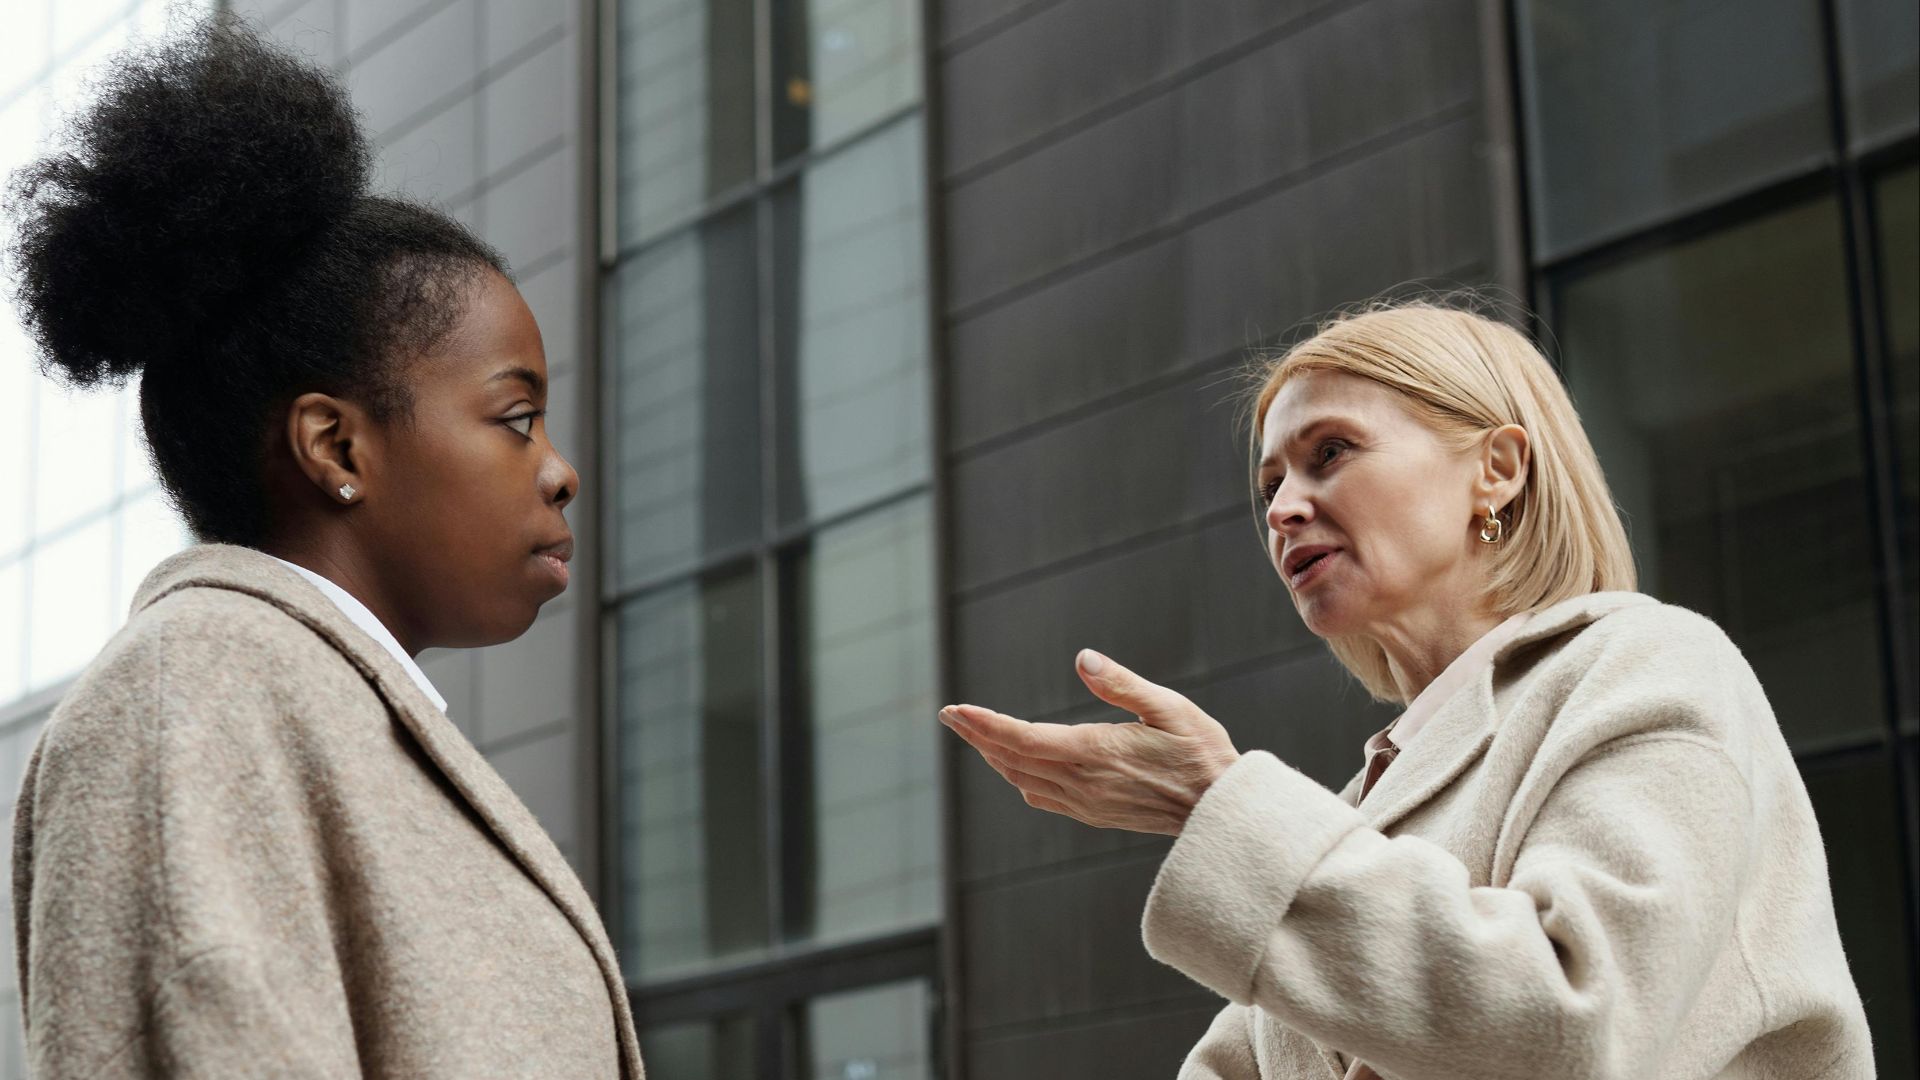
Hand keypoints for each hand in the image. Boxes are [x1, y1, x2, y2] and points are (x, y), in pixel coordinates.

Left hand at [939, 650, 1241, 835]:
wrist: (1220, 813)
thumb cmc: (1202, 753)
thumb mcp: (1169, 708)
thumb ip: (1122, 684)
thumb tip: (1083, 659)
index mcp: (1096, 753)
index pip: (1024, 739)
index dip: (985, 725)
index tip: (955, 710)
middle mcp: (1083, 783)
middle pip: (1013, 760)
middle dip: (978, 735)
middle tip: (950, 715)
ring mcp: (1086, 803)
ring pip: (1023, 780)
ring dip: (994, 756)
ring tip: (974, 733)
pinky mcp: (1094, 814)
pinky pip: (1042, 797)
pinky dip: (1018, 776)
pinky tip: (1014, 766)